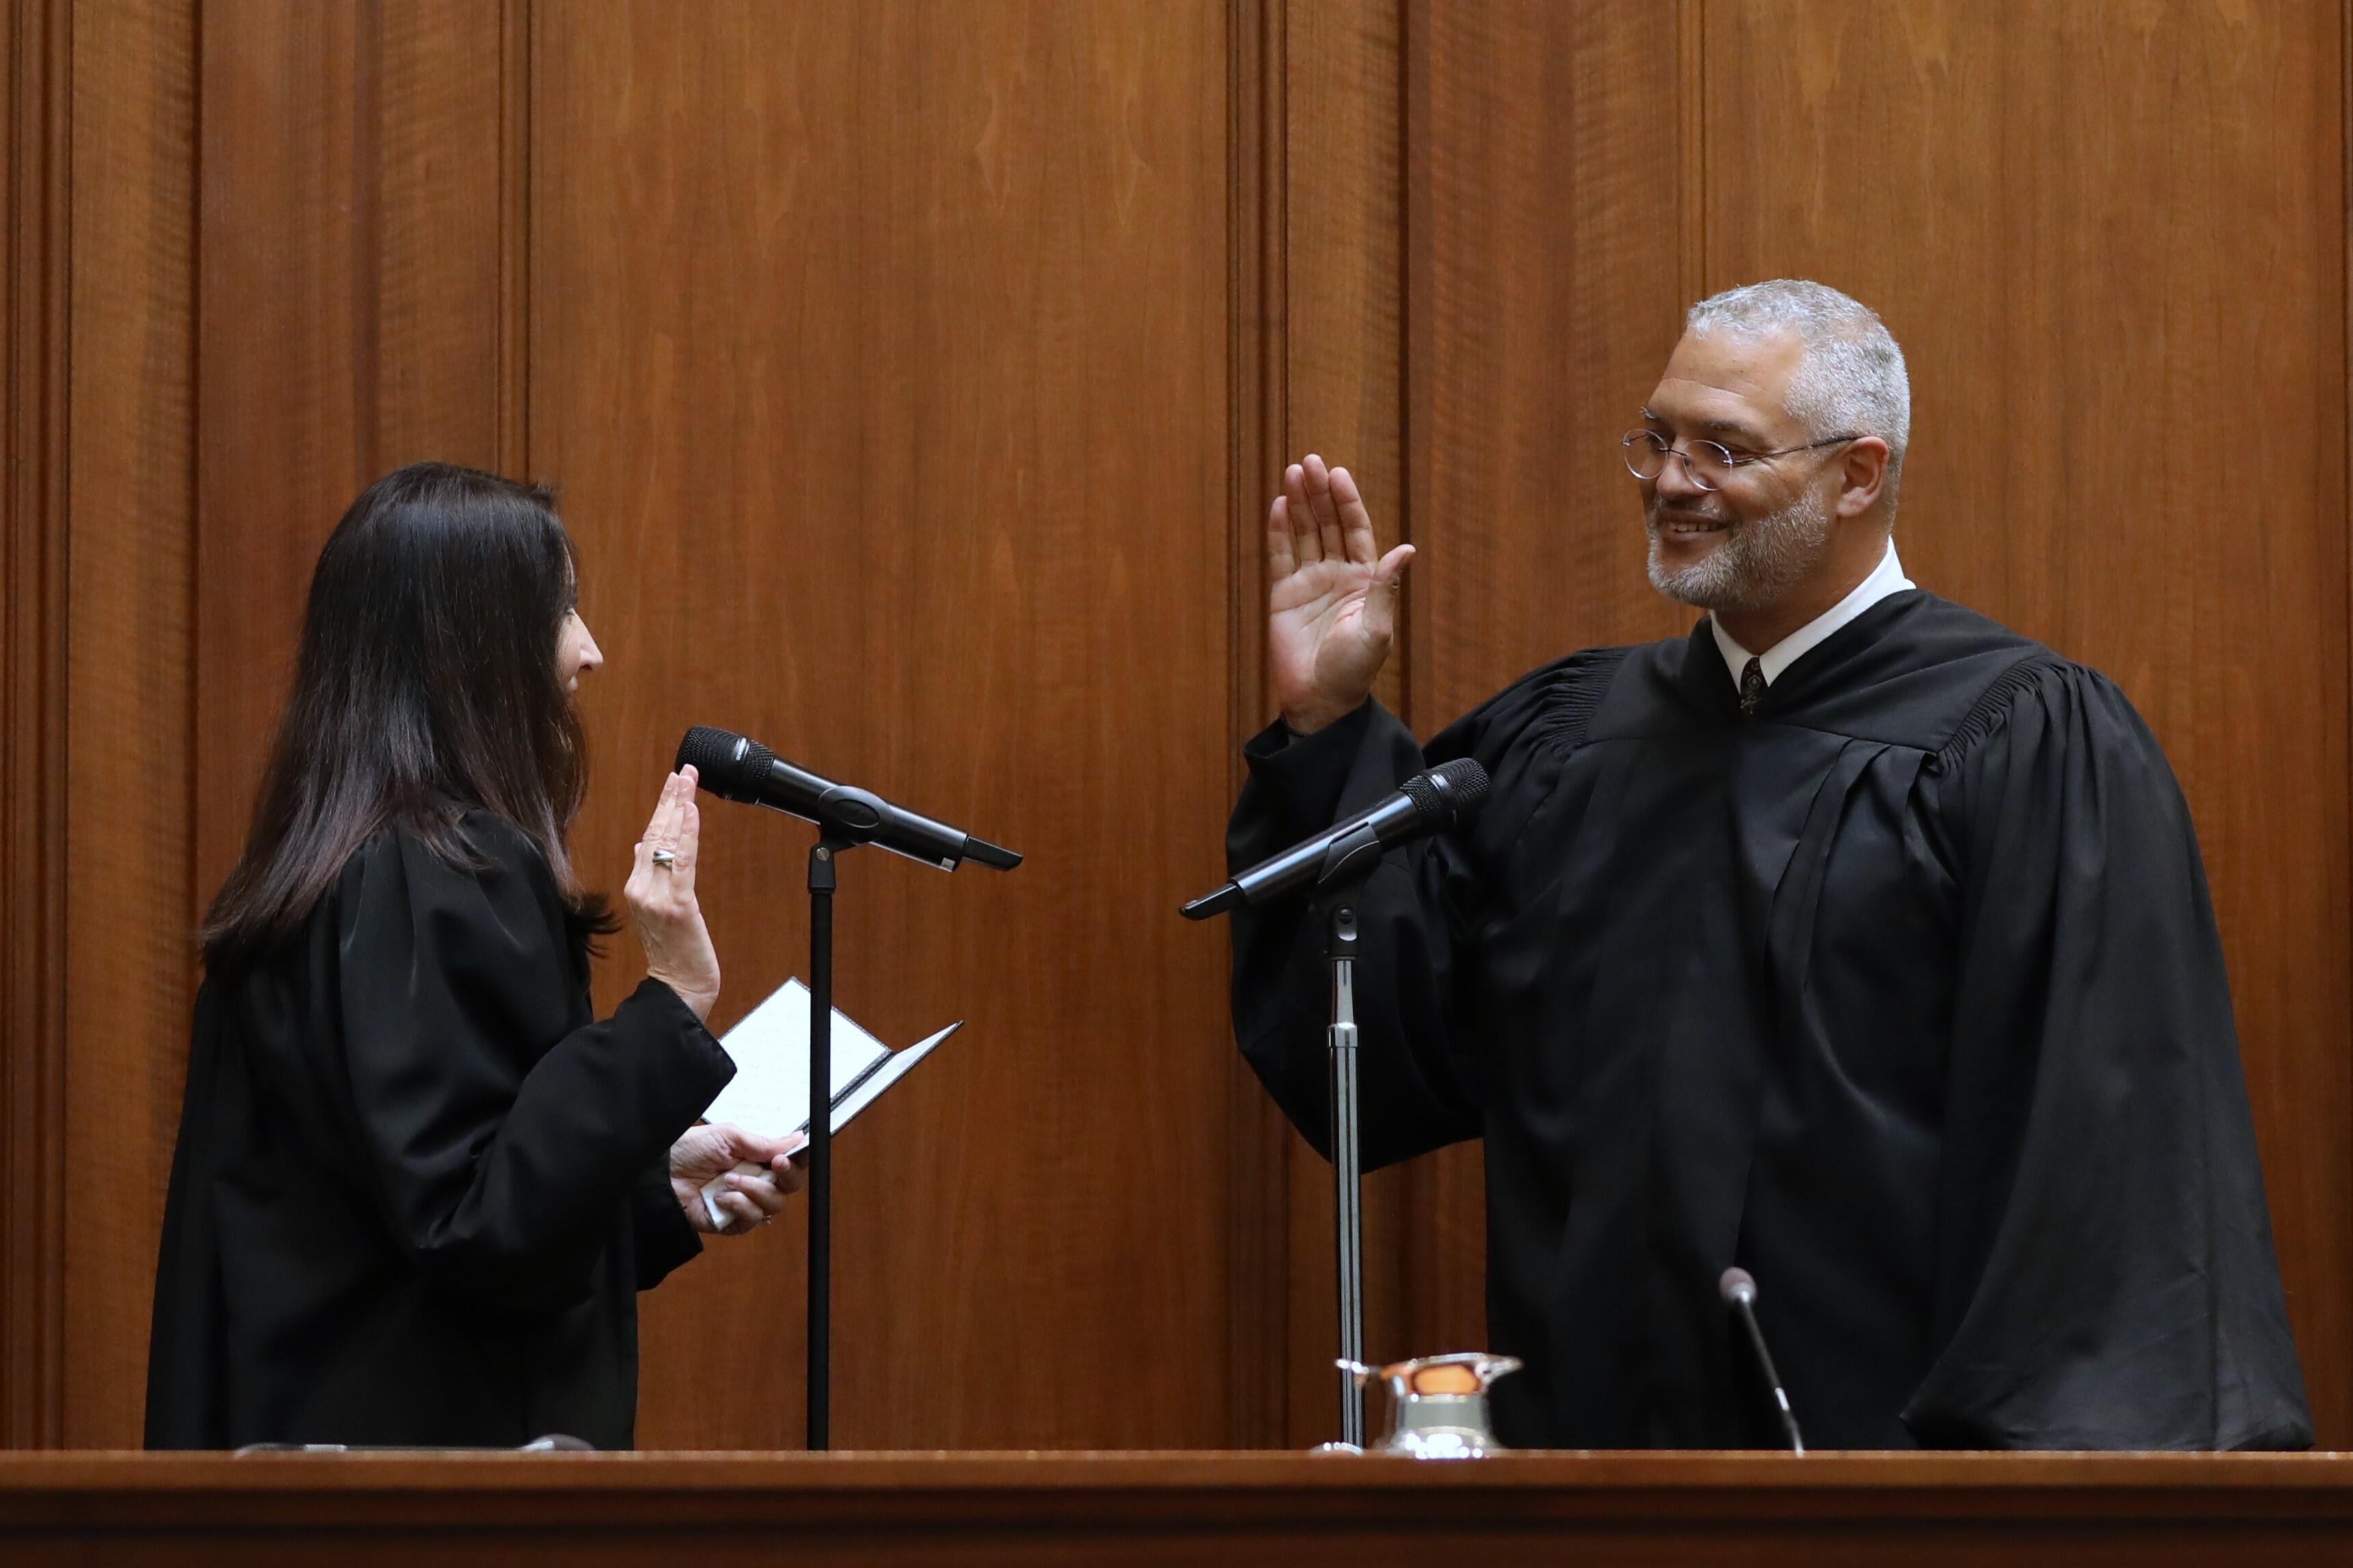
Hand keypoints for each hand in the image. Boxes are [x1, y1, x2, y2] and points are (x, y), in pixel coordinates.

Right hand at [628, 767, 720, 1021]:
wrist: (678, 987)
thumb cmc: (672, 951)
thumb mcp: (653, 910)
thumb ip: (647, 875)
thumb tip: (641, 846)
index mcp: (636, 887)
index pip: (648, 837)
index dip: (661, 807)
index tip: (672, 781)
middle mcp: (641, 888)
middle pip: (655, 833)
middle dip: (671, 798)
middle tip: (683, 770)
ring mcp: (656, 896)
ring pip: (667, 842)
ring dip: (679, 807)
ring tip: (688, 780)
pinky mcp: (677, 905)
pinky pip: (682, 862)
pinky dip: (688, 834)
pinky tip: (692, 811)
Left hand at [669, 1122, 806, 1234]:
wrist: (662, 1173)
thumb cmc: (691, 1149)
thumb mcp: (729, 1136)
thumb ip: (764, 1142)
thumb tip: (797, 1139)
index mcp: (757, 1158)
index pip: (790, 1163)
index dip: (798, 1161)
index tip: (792, 1155)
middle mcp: (755, 1181)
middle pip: (789, 1187)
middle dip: (786, 1176)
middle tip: (774, 1165)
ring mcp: (744, 1203)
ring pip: (773, 1205)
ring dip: (755, 1190)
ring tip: (729, 1180)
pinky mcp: (731, 1222)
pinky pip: (751, 1220)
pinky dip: (739, 1206)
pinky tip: (720, 1197)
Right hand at [1267, 453, 1413, 732]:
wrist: (1320, 700)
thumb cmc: (1353, 670)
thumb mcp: (1376, 628)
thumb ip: (1384, 587)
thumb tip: (1406, 550)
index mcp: (1363, 580)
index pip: (1355, 531)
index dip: (1347, 502)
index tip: (1338, 475)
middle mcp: (1336, 575)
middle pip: (1328, 524)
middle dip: (1320, 493)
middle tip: (1311, 462)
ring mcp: (1309, 583)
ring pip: (1304, 534)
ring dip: (1300, 504)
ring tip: (1293, 473)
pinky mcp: (1284, 595)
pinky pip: (1281, 556)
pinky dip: (1279, 531)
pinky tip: (1280, 506)